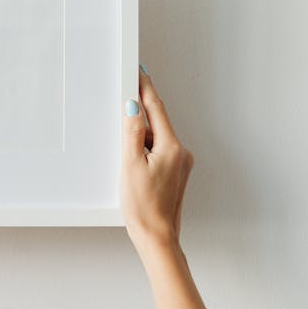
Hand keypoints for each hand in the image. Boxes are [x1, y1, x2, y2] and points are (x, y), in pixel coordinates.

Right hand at [120, 67, 193, 251]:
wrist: (157, 237)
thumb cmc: (143, 207)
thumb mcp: (130, 165)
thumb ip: (131, 133)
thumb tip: (132, 107)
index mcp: (171, 147)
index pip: (156, 108)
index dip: (145, 88)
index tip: (139, 72)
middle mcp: (180, 152)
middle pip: (157, 123)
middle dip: (140, 114)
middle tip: (126, 102)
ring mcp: (180, 164)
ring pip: (157, 138)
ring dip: (141, 137)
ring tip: (127, 152)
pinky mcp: (175, 173)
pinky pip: (159, 151)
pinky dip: (145, 149)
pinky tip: (134, 162)